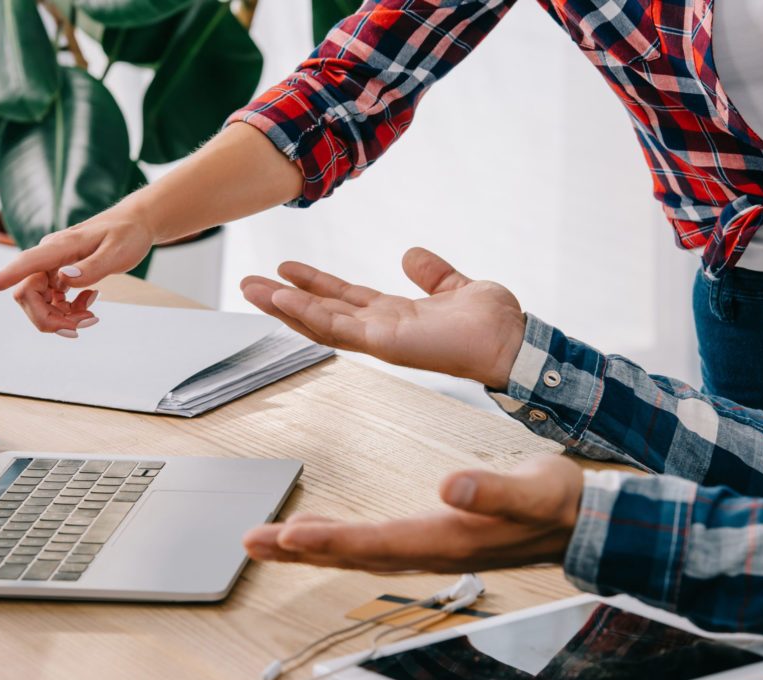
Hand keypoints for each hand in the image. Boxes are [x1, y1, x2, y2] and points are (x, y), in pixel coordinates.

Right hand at [0, 211, 154, 333]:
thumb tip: (63, 279)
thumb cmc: (127, 234)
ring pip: (40, 302)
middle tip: (84, 324)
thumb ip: (91, 268)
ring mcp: (53, 267)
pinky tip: (90, 301)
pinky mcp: (60, 274)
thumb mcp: (116, 252)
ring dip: (61, 317)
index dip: (1, 277)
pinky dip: (69, 310)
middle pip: (27, 294)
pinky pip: (53, 301)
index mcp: (59, 248)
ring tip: (91, 315)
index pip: (24, 264)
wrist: (135, 223)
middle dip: (49, 318)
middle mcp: (49, 257)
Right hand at [240, 247, 526, 389]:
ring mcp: (379, 338)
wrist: (512, 342)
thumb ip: (432, 272)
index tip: (286, 269)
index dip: (314, 283)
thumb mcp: (456, 286)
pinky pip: (337, 327)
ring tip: (251, 289)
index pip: (343, 298)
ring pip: (319, 321)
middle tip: (249, 283)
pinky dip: (307, 313)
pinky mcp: (384, 343)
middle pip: (321, 311)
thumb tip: (411, 255)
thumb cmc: (494, 323)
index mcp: (395, 315)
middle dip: (284, 298)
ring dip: (284, 305)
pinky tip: (283, 300)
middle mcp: (381, 328)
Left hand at [243, 455, 582, 572]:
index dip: (331, 540)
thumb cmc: (559, 504)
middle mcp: (430, 550)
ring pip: (358, 552)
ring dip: (310, 547)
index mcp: (449, 537)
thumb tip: (450, 486)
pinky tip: (315, 531)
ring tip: (267, 540)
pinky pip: (371, 544)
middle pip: (354, 553)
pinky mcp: (429, 540)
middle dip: (300, 549)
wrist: (581, 523)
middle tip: (252, 540)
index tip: (288, 534)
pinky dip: (336, 539)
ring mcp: (428, 549)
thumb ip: (492, 492)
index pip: (378, 542)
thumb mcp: (533, 490)